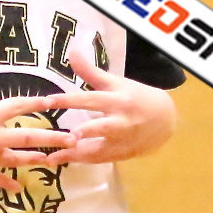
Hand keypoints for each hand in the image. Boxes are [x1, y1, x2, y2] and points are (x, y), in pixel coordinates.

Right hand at [0, 43, 76, 192]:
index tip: (56, 101)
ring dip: (36, 160)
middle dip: (53, 139)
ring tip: (54, 161)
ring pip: (16, 160)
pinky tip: (20, 188)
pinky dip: (8, 184)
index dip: (38, 103)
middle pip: (28, 138)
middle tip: (73, 139)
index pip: (20, 107)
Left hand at [42, 50, 176, 164]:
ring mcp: (122, 141)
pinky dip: (81, 161)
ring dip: (75, 154)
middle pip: (100, 127)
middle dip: (82, 132)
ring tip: (50, 157)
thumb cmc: (136, 97)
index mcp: (118, 100)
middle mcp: (121, 122)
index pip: (90, 99)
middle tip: (63, 137)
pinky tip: (61, 161)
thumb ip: (91, 71)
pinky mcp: (121, 155)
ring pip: (98, 150)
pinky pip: (99, 160)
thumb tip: (71, 51)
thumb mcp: (116, 82)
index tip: (46, 101)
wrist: (165, 120)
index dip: (68, 100)